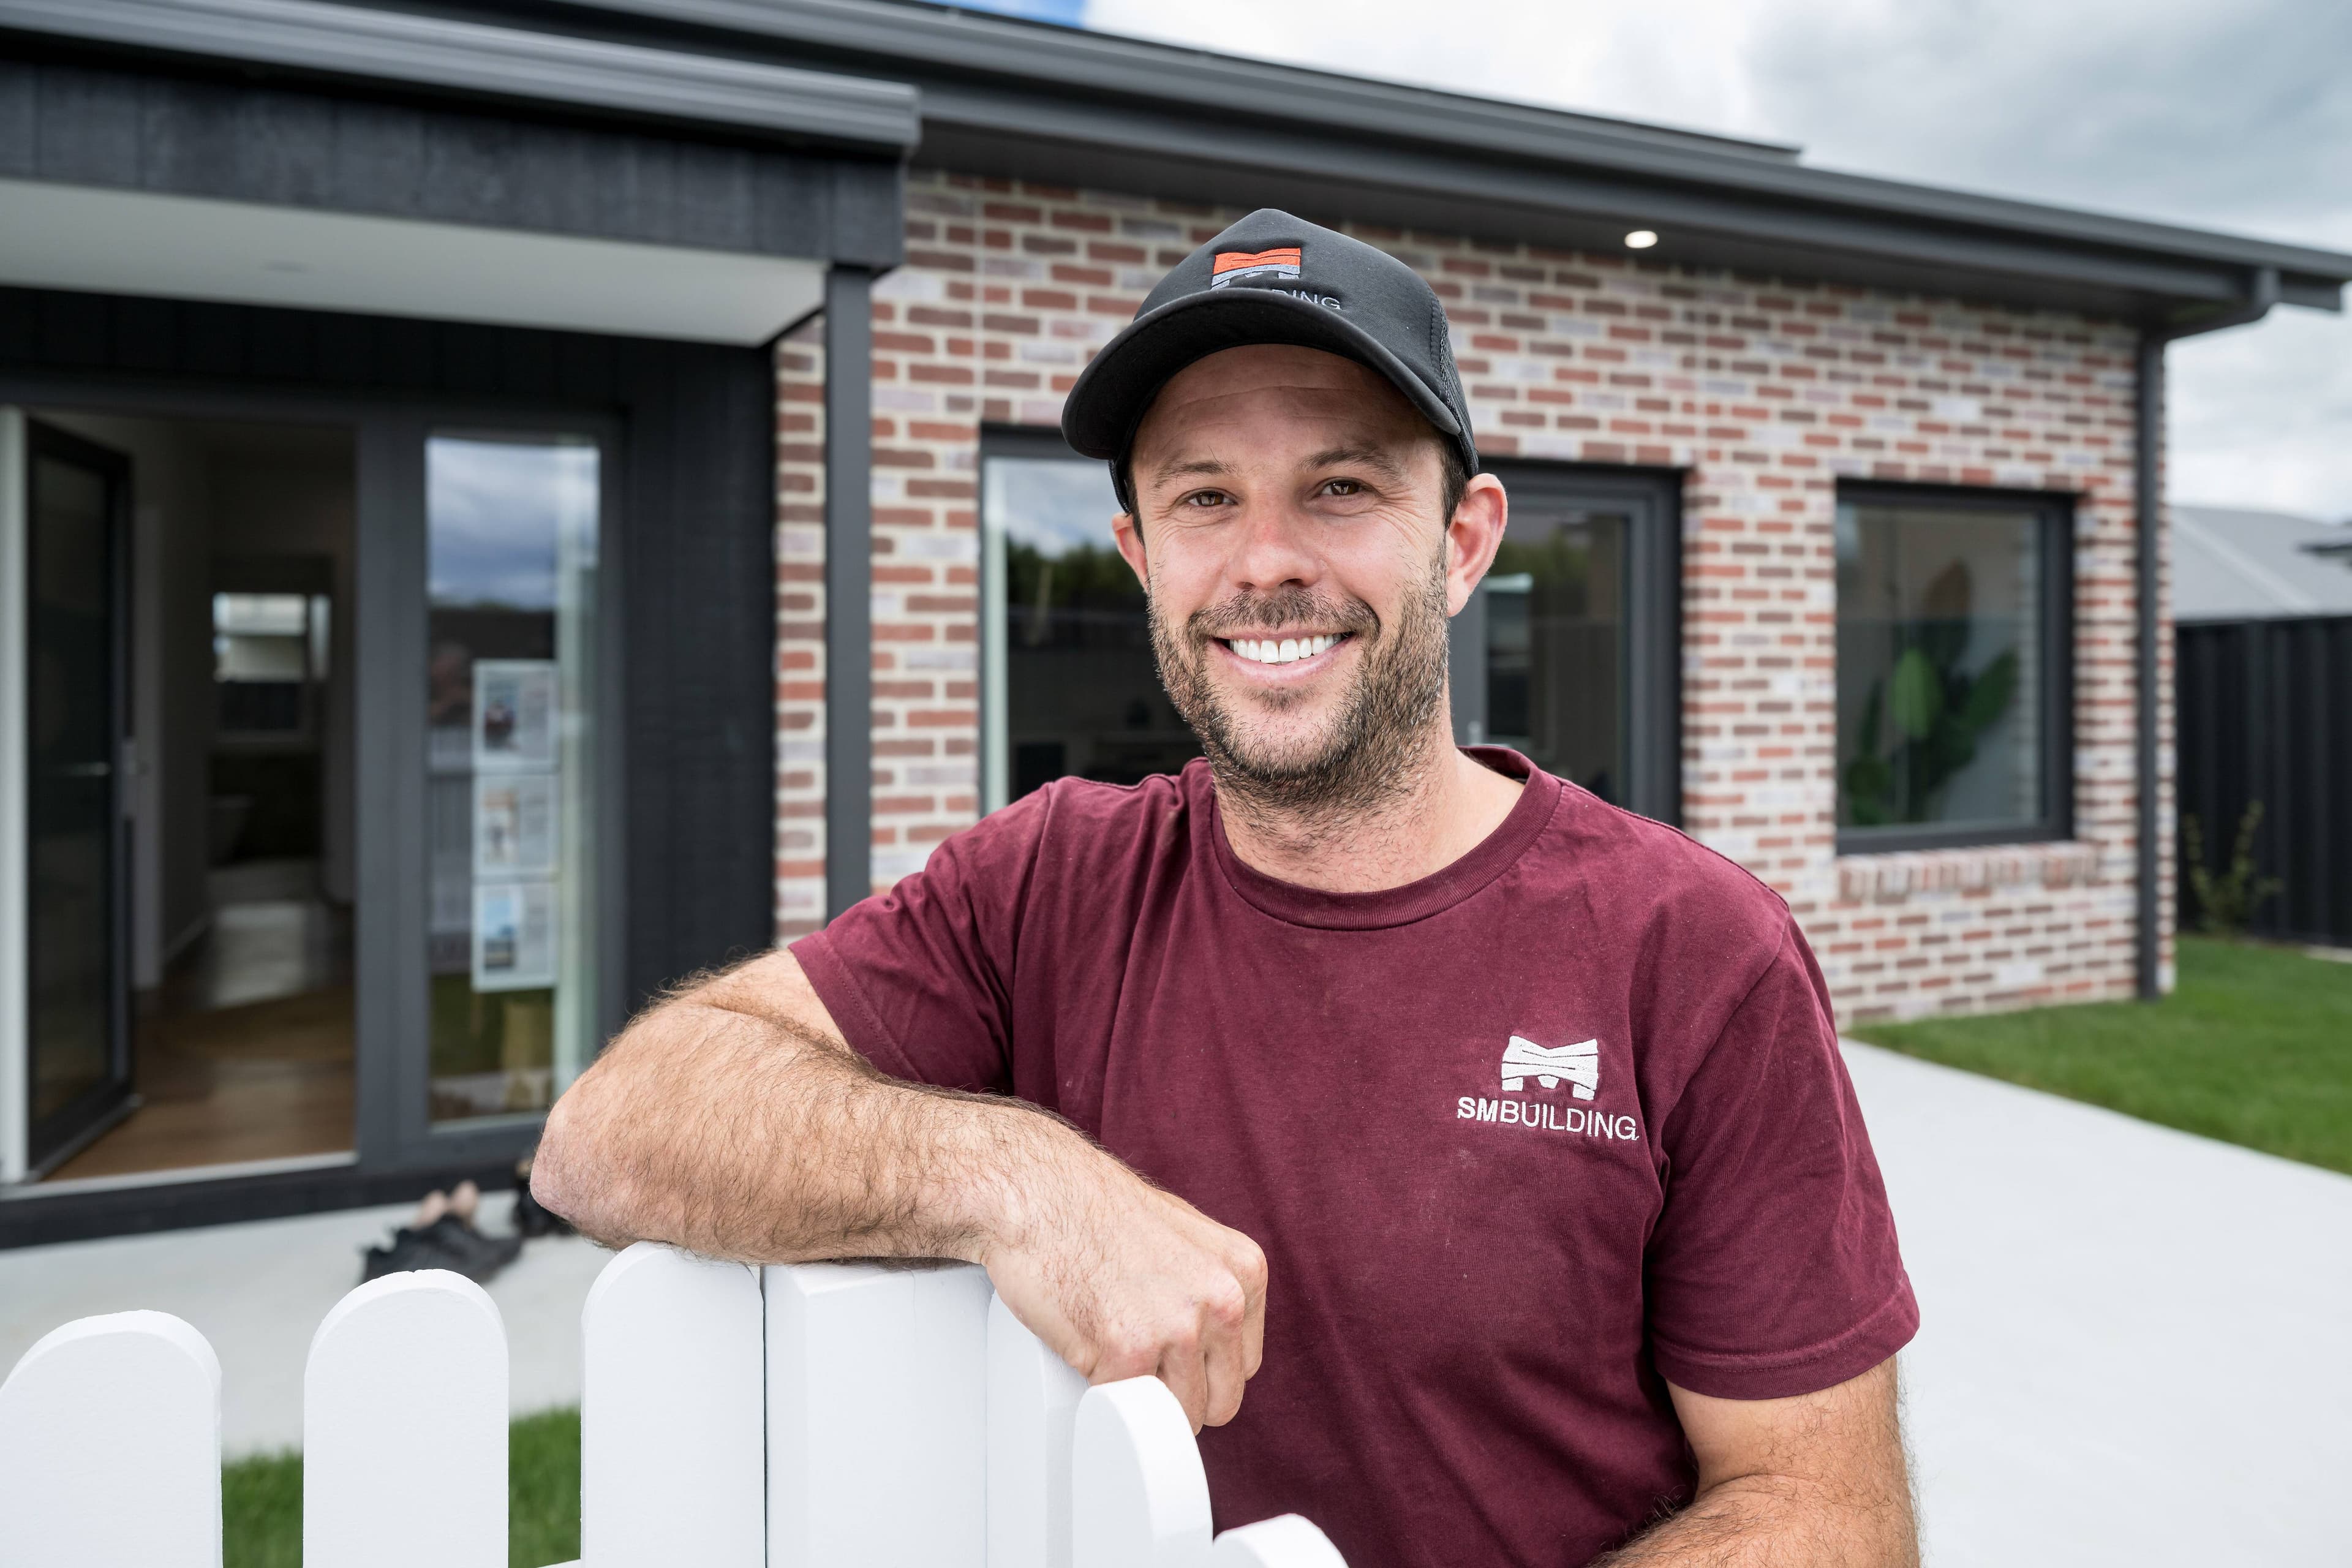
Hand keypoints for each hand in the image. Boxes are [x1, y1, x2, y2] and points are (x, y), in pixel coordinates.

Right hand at [978, 1143, 1267, 1432]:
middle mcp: (1223, 1300)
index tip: (1166, 1352)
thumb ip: (1207, 1284)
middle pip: (1220, 1400)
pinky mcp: (1127, 1350)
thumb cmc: (1094, 1210)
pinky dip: (1100, 1393)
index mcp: (1243, 1273)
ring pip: (1176, 1416)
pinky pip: (1125, 1409)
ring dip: (1139, 1398)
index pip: (1242, 1364)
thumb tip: (1212, 1341)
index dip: (1200, 1367)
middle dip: (1176, 1393)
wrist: (1037, 1192)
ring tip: (1106, 1349)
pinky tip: (1084, 1350)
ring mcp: (1178, 1327)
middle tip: (1134, 1359)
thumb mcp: (1183, 1235)